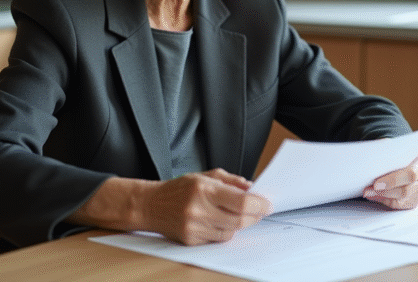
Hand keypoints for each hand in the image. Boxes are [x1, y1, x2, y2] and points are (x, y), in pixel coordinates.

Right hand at [139, 168, 271, 244]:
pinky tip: (222, 222)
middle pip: (239, 220)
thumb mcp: (204, 176)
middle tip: (260, 211)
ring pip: (231, 232)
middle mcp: (199, 210)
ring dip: (241, 224)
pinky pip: (218, 239)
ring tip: (240, 215)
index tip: (267, 204)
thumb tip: (251, 188)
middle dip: (254, 216)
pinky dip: (225, 232)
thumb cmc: (178, 189)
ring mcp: (195, 227)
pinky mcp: (191, 240)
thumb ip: (230, 181)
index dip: (259, 204)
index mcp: (204, 190)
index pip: (241, 202)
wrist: (151, 205)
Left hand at [362, 154, 417, 209]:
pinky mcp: (414, 201)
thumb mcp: (398, 151)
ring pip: (401, 199)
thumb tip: (372, 161)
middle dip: (384, 191)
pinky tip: (374, 195)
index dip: (393, 181)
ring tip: (368, 192)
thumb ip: (388, 155)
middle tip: (368, 190)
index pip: (409, 174)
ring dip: (381, 196)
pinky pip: (398, 204)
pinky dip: (384, 200)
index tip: (376, 183)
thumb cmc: (402, 155)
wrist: (411, 161)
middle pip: (405, 190)